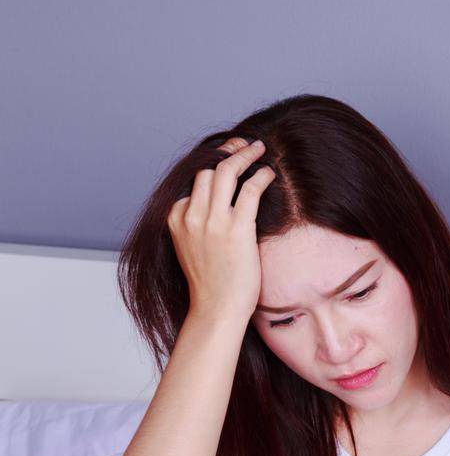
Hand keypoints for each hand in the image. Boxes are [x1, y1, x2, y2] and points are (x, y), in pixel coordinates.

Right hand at [167, 136, 275, 323]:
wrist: (216, 310)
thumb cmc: (210, 284)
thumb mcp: (191, 248)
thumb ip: (195, 225)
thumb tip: (213, 209)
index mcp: (175, 218)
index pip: (193, 182)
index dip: (213, 167)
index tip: (228, 159)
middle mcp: (190, 215)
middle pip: (207, 169)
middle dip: (227, 151)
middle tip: (245, 145)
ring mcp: (212, 221)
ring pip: (225, 171)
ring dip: (244, 154)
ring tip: (258, 149)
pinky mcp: (236, 229)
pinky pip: (249, 190)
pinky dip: (260, 176)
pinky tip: (269, 173)